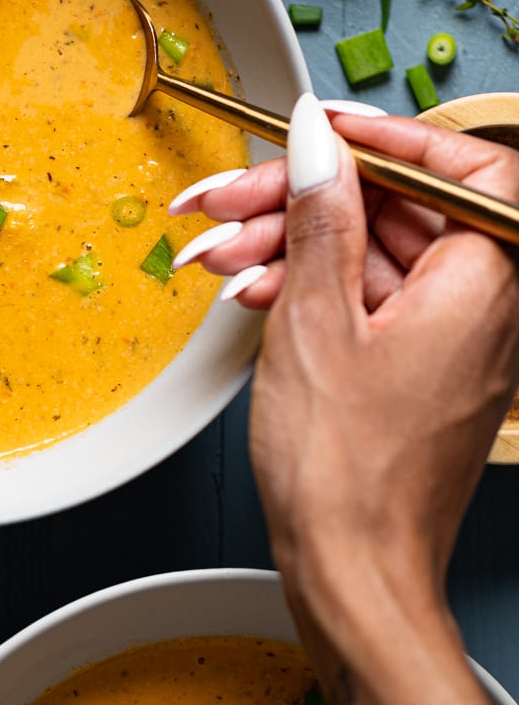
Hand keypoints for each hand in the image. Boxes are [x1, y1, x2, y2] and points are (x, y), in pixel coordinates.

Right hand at [204, 97, 518, 604]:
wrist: (354, 574)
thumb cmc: (348, 475)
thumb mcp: (315, 320)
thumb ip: (319, 215)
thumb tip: (318, 138)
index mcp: (488, 277)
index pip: (455, 163)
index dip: (379, 137)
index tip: (316, 131)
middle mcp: (486, 304)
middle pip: (399, 210)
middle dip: (304, 200)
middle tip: (229, 202)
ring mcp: (452, 341)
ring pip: (373, 257)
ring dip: (291, 248)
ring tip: (217, 257)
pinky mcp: (419, 372)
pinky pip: (369, 305)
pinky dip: (311, 295)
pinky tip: (252, 295)